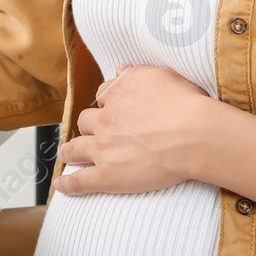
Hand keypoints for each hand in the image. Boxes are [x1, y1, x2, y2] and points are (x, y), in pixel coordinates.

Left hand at [53, 64, 213, 195]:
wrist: (193, 134)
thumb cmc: (185, 105)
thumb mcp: (161, 76)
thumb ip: (137, 73)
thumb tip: (121, 70)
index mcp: (118, 94)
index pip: (102, 96)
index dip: (105, 104)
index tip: (107, 108)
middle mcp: (106, 119)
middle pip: (86, 121)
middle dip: (87, 126)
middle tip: (90, 132)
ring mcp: (104, 148)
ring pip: (76, 148)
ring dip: (70, 151)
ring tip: (66, 155)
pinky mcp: (107, 175)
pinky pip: (80, 180)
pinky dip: (68, 184)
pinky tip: (62, 185)